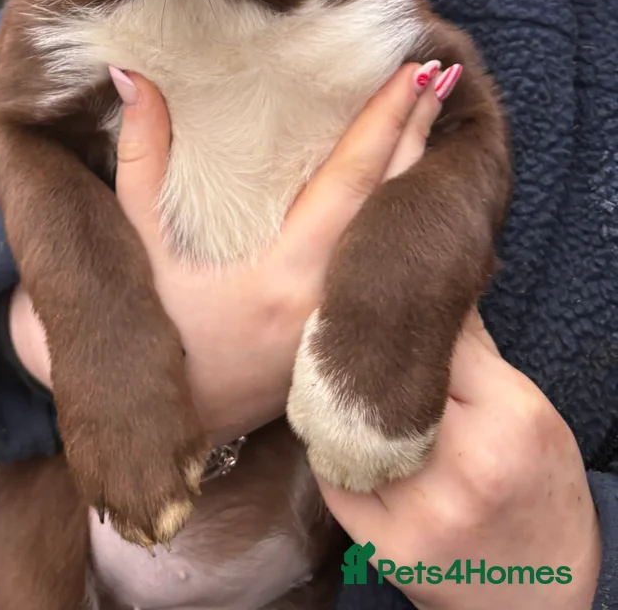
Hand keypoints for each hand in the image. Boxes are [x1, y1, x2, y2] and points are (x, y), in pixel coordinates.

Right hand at [9, 60, 447, 440]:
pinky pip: (395, 273)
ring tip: (437, 116)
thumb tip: (131, 73)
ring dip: (419, 175)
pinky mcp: (349, 341)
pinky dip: (409, 226)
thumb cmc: (154, 324)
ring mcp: (346, 327)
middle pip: (392, 205)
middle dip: (419, 135)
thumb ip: (141, 156)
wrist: (170, 418)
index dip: (386, 123)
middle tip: (441, 75)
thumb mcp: (138, 238)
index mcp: (285, 273)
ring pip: (402, 242)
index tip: (411, 73)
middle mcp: (329, 302)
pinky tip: (418, 189)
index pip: (352, 181)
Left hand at [318, 313, 600, 609]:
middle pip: (387, 380)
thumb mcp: (530, 411)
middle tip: (344, 323)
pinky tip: (331, 426)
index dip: (405, 316)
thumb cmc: (539, 489)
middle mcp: (466, 468)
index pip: (434, 340)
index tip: (384, 297)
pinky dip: (329, 445)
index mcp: (510, 421)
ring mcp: (422, 512)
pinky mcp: (385, 547)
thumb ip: (476, 351)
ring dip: (337, 394)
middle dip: (365, 352)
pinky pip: (334, 473)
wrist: (541, 595)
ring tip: (331, 370)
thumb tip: (431, 290)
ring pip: (350, 423)